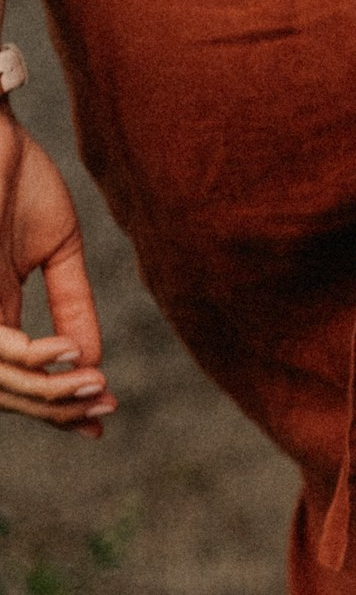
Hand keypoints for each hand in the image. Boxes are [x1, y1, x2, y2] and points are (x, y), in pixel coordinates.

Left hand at [0, 110, 113, 434]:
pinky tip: (72, 354)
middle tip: (107, 407)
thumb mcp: (58, 249)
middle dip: (59, 409)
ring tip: (97, 385)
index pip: (23, 375)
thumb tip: (90, 357)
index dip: (60, 406)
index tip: (102, 420)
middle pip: (9, 389)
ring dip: (52, 392)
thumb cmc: (16, 175)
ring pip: (0, 377)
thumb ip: (73, 303)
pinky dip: (36, 356)